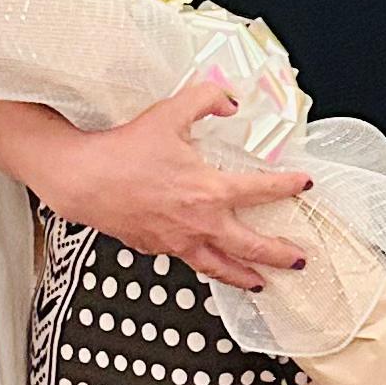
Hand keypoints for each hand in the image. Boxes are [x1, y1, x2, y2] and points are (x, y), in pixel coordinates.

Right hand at [53, 74, 311, 289]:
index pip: (263, 190)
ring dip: (246, 276)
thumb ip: (206, 100)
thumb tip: (228, 99)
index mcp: (209, 190)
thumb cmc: (121, 153)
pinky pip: (191, 263)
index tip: (304, 185)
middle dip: (280, 254)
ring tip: (262, 284)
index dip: (288, 187)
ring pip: (221, 267)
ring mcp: (178, 241)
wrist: (82, 180)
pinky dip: (209, 268)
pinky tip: (212, 266)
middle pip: (252, 246)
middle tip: (299, 259)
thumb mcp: (170, 113)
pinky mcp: (158, 248)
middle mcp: (199, 222)